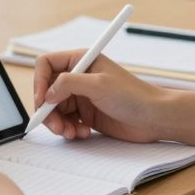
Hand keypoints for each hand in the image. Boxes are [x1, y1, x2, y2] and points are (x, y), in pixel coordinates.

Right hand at [34, 49, 165, 141]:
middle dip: (48, 110)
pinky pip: (65, 121)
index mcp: (81, 61)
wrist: (154, 118)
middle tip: (56, 126)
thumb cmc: (134, 96)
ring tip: (70, 132)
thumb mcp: (99, 84)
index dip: (39, 82)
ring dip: (58, 123)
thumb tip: (46, 93)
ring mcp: (81, 96)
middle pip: (46, 91)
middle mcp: (78, 77)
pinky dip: (69, 129)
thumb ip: (68, 83)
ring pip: (54, 109)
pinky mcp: (86, 114)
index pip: (46, 64)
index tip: (42, 101)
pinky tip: (83, 133)